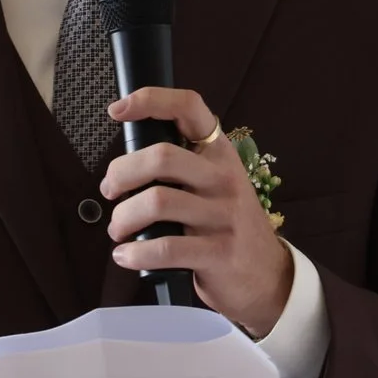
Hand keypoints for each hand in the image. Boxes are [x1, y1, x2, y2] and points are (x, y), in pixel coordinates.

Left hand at [101, 86, 293, 335]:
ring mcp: (224, 216)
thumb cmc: (227, 226)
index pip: (189, 108)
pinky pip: (164, 248)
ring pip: (157, 202)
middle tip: (110, 191)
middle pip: (161, 157)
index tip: (117, 110)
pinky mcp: (219, 252)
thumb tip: (125, 167)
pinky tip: (126, 256)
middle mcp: (224, 178)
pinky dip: (135, 253)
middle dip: (121, 173)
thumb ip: (182, 168)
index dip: (150, 100)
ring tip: (118, 229)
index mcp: (219, 154)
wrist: (268, 276)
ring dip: (123, 218)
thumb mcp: (215, 185)